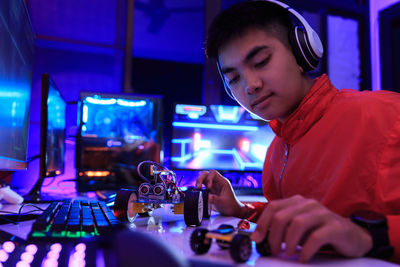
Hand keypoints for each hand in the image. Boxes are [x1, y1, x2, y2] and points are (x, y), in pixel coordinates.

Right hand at [196, 170, 246, 217]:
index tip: (208, 187)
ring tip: (197, 190)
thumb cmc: (230, 205)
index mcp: (222, 182)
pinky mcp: (209, 190)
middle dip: (201, 179)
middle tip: (198, 187)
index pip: (213, 173)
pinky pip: (202, 185)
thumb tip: (208, 197)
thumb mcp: (223, 203)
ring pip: (203, 179)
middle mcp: (217, 182)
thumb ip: (216, 199)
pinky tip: (197, 192)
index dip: (209, 178)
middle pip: (206, 174)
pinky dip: (199, 187)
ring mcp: (213, 185)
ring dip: (198, 183)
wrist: (232, 210)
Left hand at [251, 195, 371, 261]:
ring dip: (288, 242)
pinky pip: (316, 237)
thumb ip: (281, 229)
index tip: (257, 239)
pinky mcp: (336, 227)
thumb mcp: (298, 229)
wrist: (354, 237)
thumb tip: (259, 238)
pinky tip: (303, 258)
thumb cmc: (321, 233)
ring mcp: (323, 213)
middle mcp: (309, 204)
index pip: (273, 207)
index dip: (262, 223)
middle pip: (282, 216)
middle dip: (274, 236)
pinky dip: (305, 250)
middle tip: (274, 251)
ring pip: (297, 223)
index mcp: (297, 202)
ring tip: (288, 253)